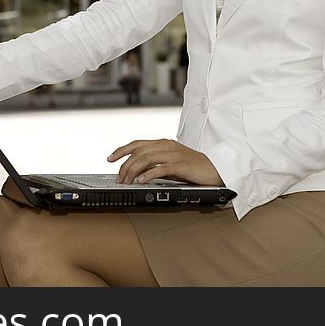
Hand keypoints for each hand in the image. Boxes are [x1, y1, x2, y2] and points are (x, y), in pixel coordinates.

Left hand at [107, 139, 223, 185]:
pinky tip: (141, 181)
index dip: (121, 150)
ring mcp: (174, 154)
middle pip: (138, 151)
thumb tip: (136, 171)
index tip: (109, 158)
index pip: (137, 143)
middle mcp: (167, 145)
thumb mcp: (169, 164)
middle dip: (124, 165)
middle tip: (119, 178)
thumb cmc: (192, 168)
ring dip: (133, 171)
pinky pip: (161, 168)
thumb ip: (155, 164)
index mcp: (163, 143)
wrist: (215, 170)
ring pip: (146, 158)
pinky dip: (148, 174)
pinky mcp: (181, 164)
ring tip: (127, 182)